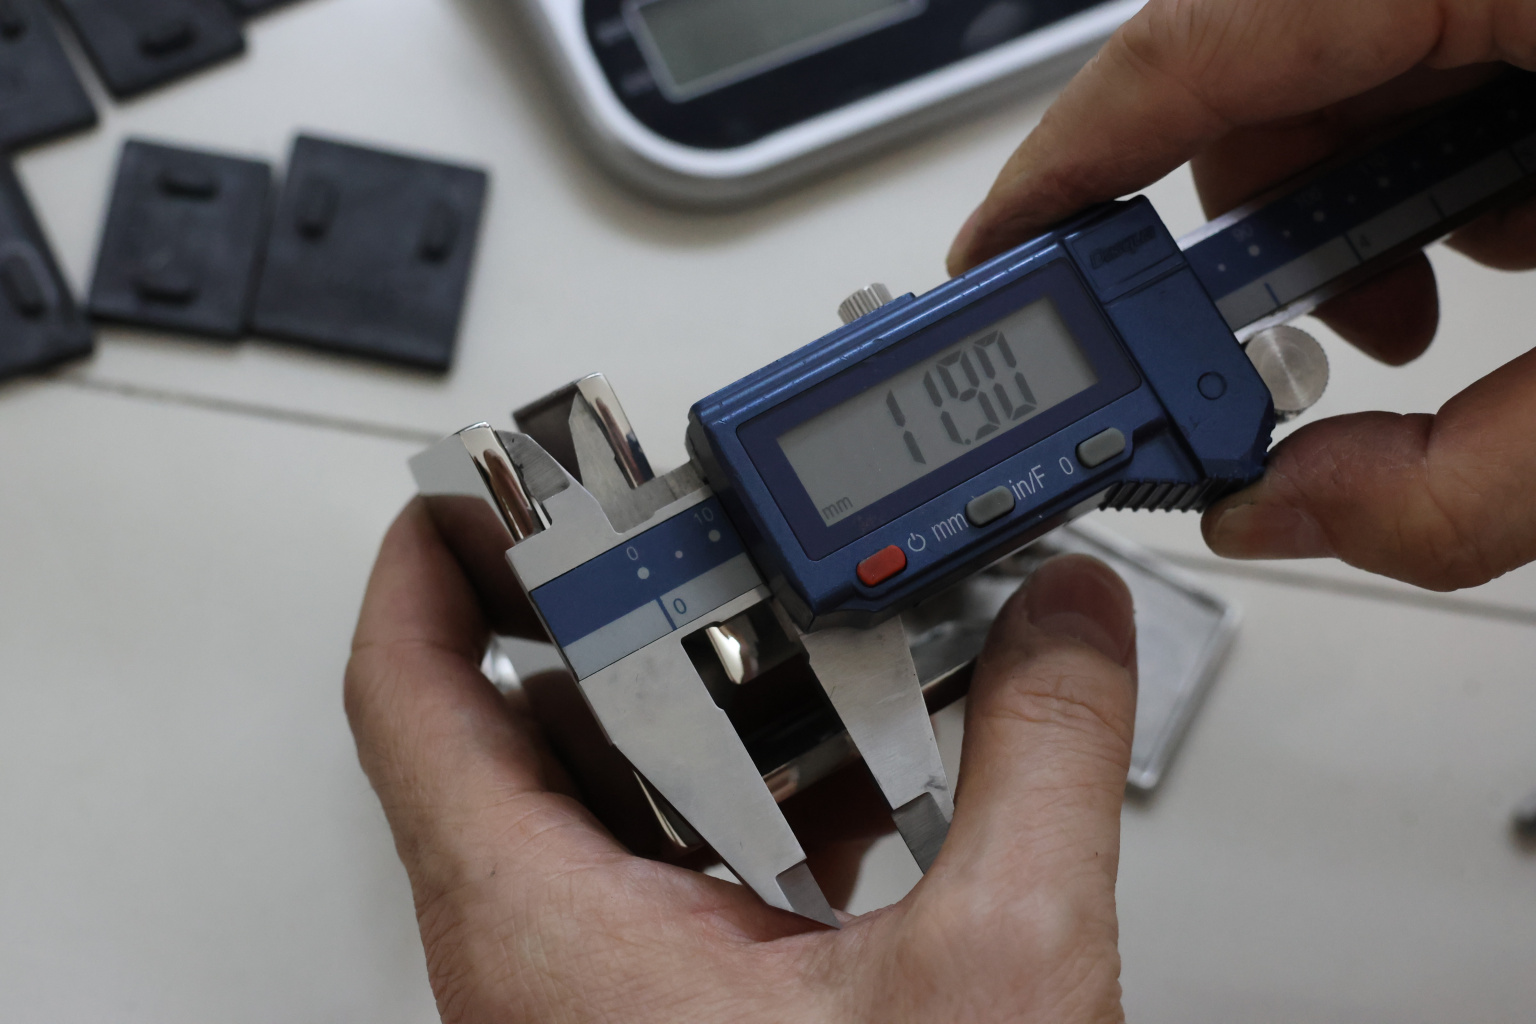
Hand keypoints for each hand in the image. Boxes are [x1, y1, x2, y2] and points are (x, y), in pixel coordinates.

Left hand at [346, 501, 1137, 1022]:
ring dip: (695, 720)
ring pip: (601, 805)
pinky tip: (851, 796)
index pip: (407, 694)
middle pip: (511, 730)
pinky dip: (744, 812)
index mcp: (541, 931)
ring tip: (791, 654)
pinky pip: (668, 877)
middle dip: (608, 625)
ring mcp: (593, 1000)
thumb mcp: (996, 980)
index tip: (471, 488)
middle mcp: (536, 961)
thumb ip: (1044, 764)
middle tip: (682, 548)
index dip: (428, 565)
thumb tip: (1069, 629)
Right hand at [948, 1, 1535, 591]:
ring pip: (1345, 68)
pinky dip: (1430, 168)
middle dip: (1243, 243)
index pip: (1192, 39)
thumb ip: (1470, 481)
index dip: (1068, 163)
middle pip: (1253, 71)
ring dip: (1348, 217)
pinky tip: (1505, 250)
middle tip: (1256, 366)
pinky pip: (1432, 53)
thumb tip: (1289, 513)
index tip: (998, 261)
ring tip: (1418, 320)